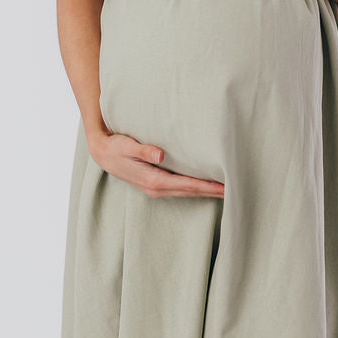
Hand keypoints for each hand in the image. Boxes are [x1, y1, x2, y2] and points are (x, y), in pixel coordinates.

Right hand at [87, 129, 224, 198]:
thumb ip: (143, 150)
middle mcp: (156, 188)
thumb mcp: (126, 145)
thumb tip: (160, 154)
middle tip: (236, 190)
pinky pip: (180, 189)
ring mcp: (156, 188)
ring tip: (226, 190)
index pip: (187, 185)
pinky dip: (195, 189)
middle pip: (191, 192)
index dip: (207, 187)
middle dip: (212, 192)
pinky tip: (205, 186)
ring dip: (206, 192)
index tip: (225, 187)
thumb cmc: (115, 146)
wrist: (101, 153)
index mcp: (153, 180)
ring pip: (187, 192)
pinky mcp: (156, 184)